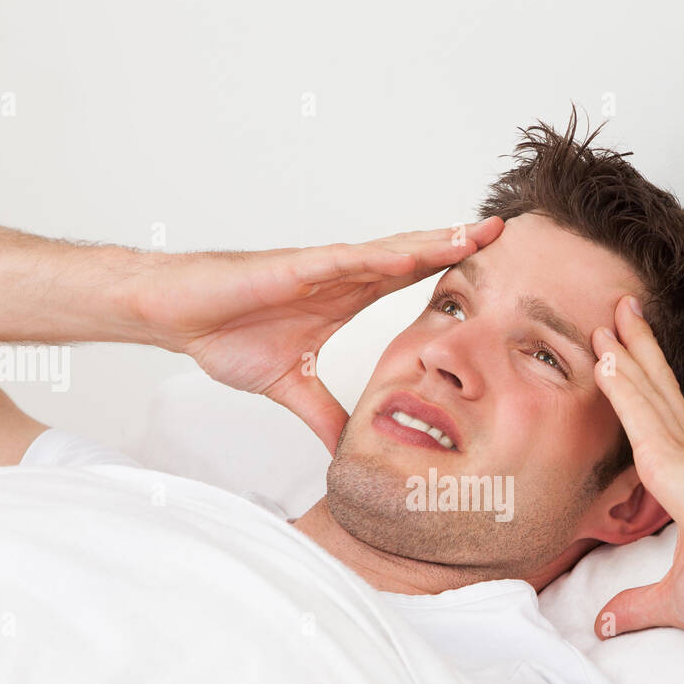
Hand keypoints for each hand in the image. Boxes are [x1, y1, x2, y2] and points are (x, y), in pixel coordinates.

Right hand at [134, 217, 504, 452]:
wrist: (178, 315)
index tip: (494, 274)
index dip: (450, 272)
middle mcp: (340, 276)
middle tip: (506, 234)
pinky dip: (376, 258)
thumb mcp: (291, 388)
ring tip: (475, 233)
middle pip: (411, 256)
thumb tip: (349, 449)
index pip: (410, 280)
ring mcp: (318, 269)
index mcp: (344, 297)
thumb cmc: (226, 334)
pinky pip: (341, 261)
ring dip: (430, 241)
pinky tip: (410, 254)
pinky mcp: (291, 269)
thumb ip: (324, 415)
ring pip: (386, 251)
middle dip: (457, 244)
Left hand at [590, 295, 683, 635]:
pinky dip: (620, 385)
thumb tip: (606, 625)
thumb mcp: (676, 599)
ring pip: (649, 393)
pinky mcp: (678, 464)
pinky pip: (641, 415)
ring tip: (607, 318)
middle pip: (658, 394)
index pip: (666, 426)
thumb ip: (638, 606)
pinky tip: (602, 359)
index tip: (630, 363)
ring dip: (626, 354)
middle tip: (619, 315)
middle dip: (638, 352)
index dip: (646, 392)